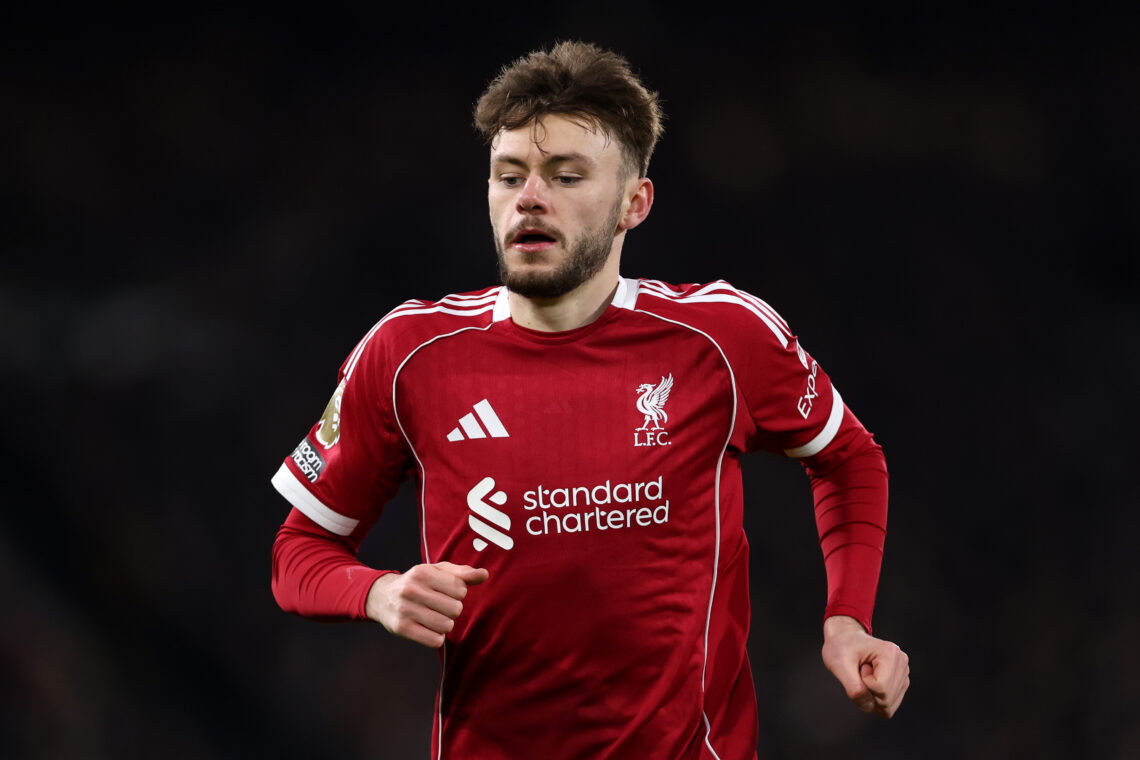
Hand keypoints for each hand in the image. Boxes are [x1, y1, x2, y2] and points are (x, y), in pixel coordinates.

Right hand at [366, 562, 488, 647]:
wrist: (382, 597)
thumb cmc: (417, 583)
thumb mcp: (437, 572)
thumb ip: (462, 573)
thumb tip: (484, 574)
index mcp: (423, 572)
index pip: (460, 588)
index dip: (459, 593)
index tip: (447, 593)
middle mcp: (412, 590)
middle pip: (455, 608)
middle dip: (453, 610)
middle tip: (441, 607)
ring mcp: (406, 610)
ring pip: (446, 625)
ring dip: (445, 624)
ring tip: (436, 618)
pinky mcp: (402, 628)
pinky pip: (434, 640)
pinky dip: (437, 637)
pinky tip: (429, 629)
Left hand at [821, 615, 909, 717]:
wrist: (844, 639)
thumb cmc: (841, 648)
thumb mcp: (839, 665)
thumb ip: (854, 688)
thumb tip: (870, 707)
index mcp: (890, 653)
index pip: (880, 688)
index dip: (862, 682)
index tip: (857, 666)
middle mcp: (902, 663)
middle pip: (886, 699)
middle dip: (867, 691)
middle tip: (859, 671)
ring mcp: (903, 674)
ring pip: (888, 706)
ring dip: (871, 696)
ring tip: (864, 674)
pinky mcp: (901, 683)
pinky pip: (888, 707)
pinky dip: (875, 700)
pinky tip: (870, 682)